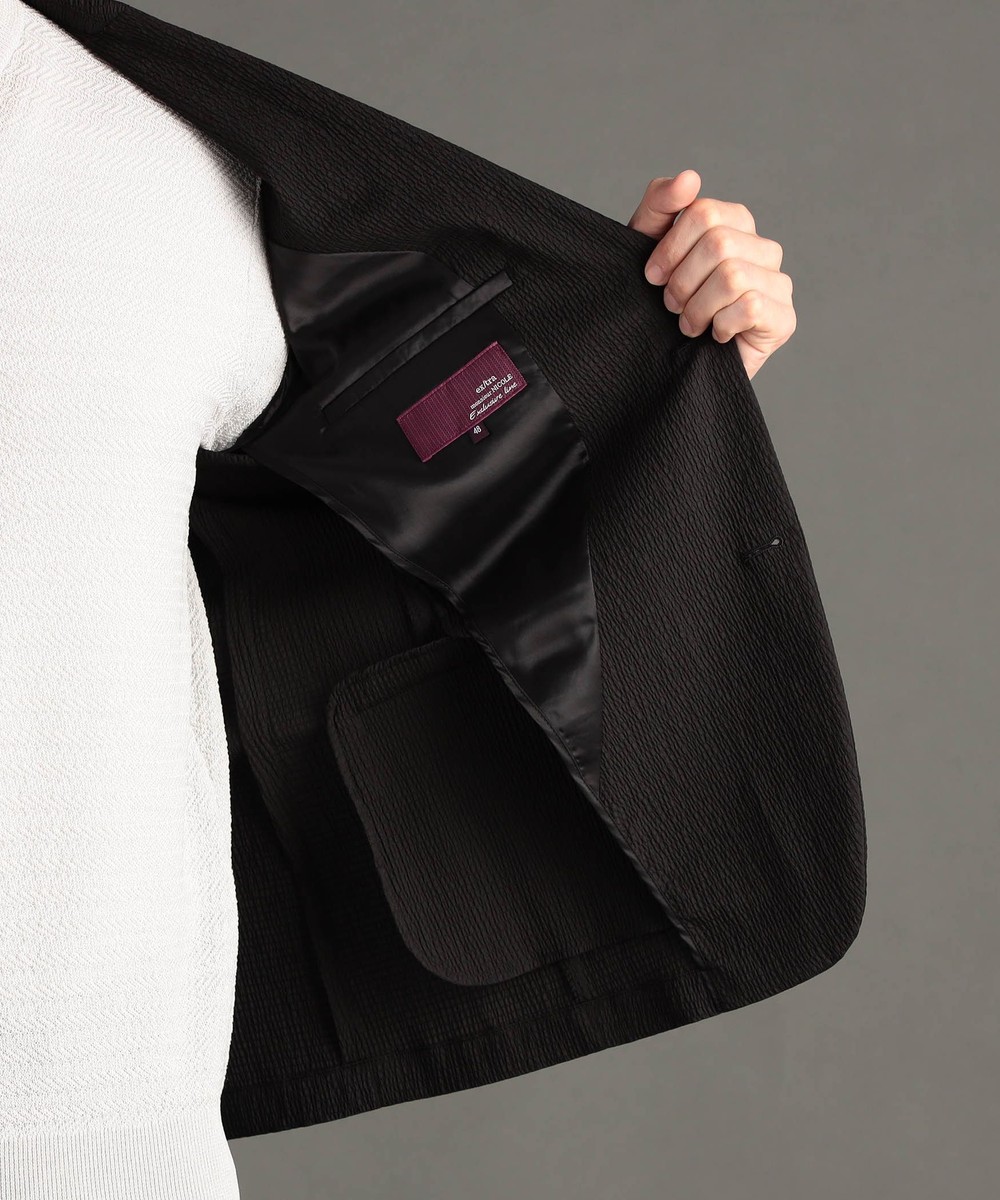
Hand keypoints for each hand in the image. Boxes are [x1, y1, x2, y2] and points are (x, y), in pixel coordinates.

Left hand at [627, 170, 795, 381]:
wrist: (667, 362)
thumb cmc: (661, 302)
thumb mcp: (646, 247)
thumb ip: (661, 205)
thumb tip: (690, 178)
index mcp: (736, 224)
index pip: (704, 212)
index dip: (670, 247)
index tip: (652, 276)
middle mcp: (763, 249)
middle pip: (719, 243)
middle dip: (682, 281)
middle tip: (670, 306)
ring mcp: (778, 283)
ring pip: (733, 276)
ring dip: (697, 308)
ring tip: (689, 324)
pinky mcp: (784, 319)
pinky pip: (750, 306)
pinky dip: (720, 325)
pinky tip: (714, 336)